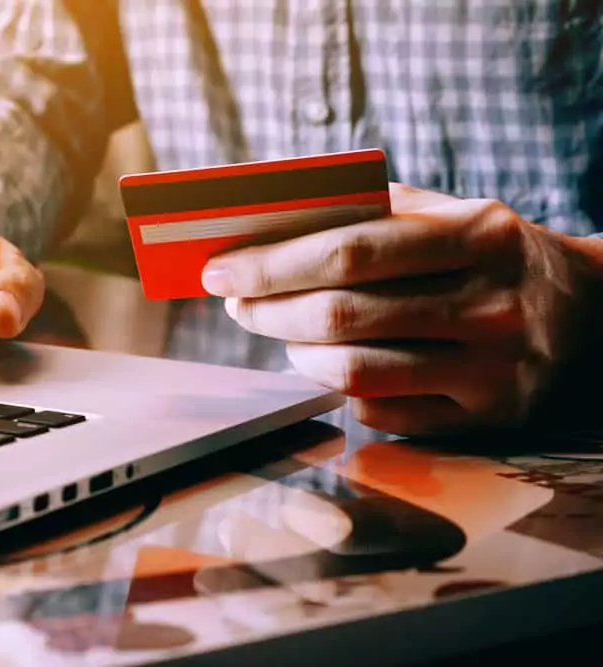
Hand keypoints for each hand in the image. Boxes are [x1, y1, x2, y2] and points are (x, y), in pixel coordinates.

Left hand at [201, 183, 601, 435]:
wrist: (587, 308)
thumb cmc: (490, 252)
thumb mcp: (452, 212)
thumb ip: (374, 212)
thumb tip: (271, 228)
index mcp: (478, 236)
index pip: (351, 253)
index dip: (273, 265)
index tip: (221, 269)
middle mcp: (491, 305)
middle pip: (342, 317)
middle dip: (268, 310)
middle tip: (237, 301)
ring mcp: (492, 369)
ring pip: (353, 373)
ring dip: (294, 352)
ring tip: (276, 331)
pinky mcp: (486, 416)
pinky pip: (380, 412)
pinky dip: (337, 389)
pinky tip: (326, 363)